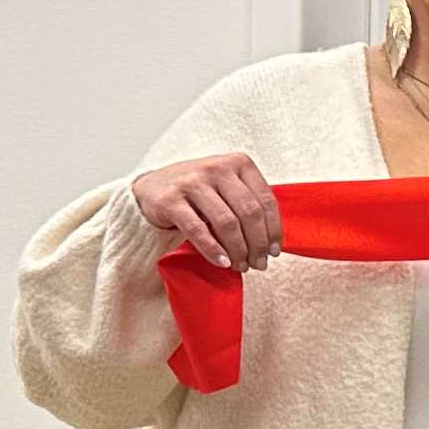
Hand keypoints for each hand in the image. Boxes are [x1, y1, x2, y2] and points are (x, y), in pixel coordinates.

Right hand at [132, 151, 282, 271]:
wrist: (152, 185)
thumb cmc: (199, 191)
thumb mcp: (227, 187)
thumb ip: (249, 203)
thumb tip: (272, 243)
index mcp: (238, 163)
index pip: (266, 201)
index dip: (273, 230)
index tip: (275, 251)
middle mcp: (217, 168)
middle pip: (249, 213)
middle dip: (258, 244)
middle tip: (259, 264)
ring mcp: (192, 182)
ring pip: (226, 222)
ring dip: (238, 250)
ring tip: (241, 266)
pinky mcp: (170, 200)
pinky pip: (197, 230)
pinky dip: (213, 250)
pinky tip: (222, 262)